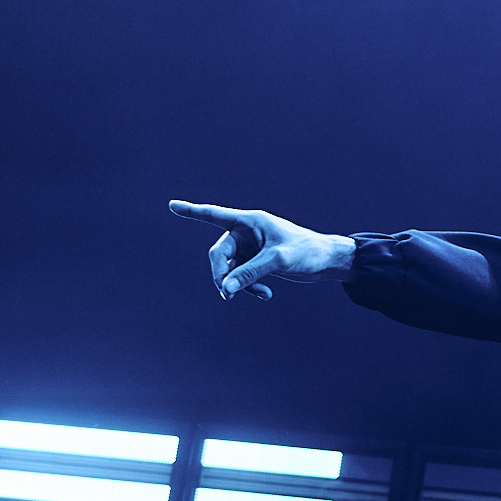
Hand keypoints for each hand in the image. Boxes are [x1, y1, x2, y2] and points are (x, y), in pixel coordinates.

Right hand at [168, 200, 356, 300]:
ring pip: (229, 268)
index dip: (192, 212)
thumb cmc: (307, 252)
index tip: (172, 205)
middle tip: (228, 295)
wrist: (327, 261)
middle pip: (219, 253)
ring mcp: (251, 247)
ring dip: (239, 284)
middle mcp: (247, 232)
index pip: (215, 215)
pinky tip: (265, 294)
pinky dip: (249, 286)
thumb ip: (249, 274)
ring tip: (262, 294)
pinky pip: (241, 275)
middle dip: (223, 274)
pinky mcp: (256, 260)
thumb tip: (225, 289)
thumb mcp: (278, 261)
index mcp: (250, 221)